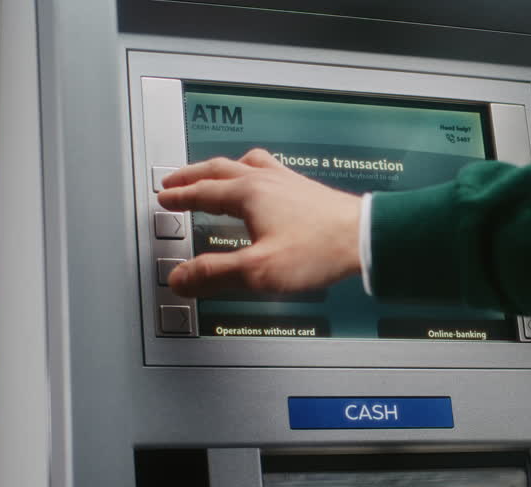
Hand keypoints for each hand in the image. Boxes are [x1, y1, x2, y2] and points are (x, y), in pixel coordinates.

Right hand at [156, 149, 361, 297]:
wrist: (366, 239)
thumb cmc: (320, 252)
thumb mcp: (259, 270)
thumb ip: (215, 274)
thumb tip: (180, 278)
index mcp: (249, 194)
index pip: (203, 192)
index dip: (180, 196)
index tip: (163, 197)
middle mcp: (267, 180)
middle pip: (220, 169)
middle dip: (193, 175)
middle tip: (175, 179)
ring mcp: (290, 182)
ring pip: (248, 163)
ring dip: (224, 167)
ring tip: (216, 172)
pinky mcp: (308, 190)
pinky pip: (272, 170)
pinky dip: (255, 171)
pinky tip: (266, 184)